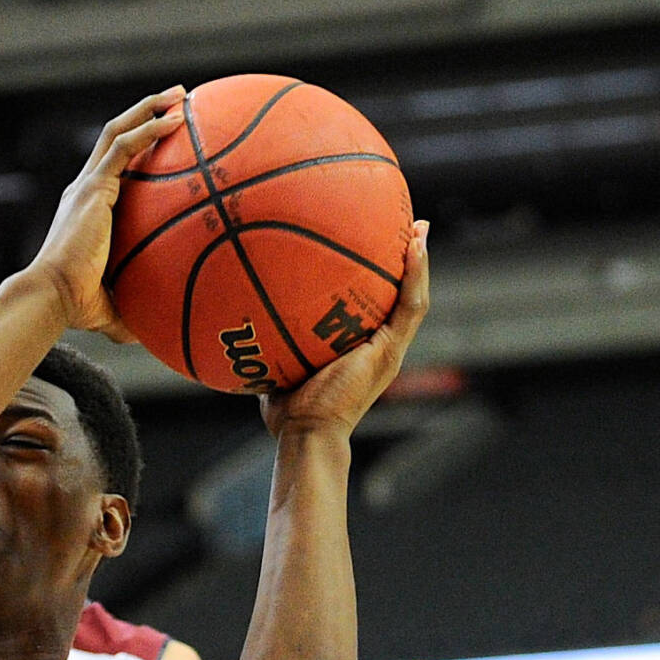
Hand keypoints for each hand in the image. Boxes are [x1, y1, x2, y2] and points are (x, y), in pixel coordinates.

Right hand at [27, 88, 186, 337]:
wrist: (53, 297)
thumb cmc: (77, 307)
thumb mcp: (115, 307)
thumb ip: (135, 311)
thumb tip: (158, 337)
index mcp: (88, 209)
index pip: (114, 167)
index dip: (139, 146)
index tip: (167, 136)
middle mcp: (85, 189)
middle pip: (115, 137)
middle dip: (146, 113)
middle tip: (178, 100)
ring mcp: (88, 185)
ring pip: (118, 131)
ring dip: (149, 108)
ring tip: (181, 94)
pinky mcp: (93, 186)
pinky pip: (125, 147)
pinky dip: (150, 129)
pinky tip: (177, 120)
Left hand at [265, 221, 430, 439]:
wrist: (307, 433)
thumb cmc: (288, 412)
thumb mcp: (279, 367)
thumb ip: (273, 344)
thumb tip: (241, 320)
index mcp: (360, 350)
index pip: (375, 306)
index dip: (380, 278)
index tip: (376, 246)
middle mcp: (380, 347)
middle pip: (399, 297)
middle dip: (406, 262)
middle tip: (408, 226)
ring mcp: (389, 349)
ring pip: (413, 297)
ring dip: (418, 261)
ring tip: (418, 227)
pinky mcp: (391, 351)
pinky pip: (410, 306)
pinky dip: (415, 275)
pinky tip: (414, 246)